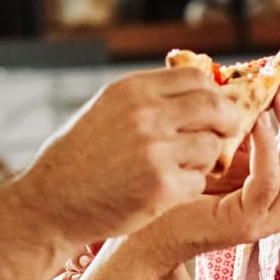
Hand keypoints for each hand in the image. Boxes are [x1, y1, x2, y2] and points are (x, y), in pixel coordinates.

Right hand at [17, 68, 243, 245]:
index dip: (214, 94)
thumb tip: (199, 90)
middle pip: (214, 106)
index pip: (196, 78)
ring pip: (211, 146)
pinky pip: (197, 181)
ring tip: (183, 168)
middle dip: (227, 121)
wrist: (51, 201)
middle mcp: (145, 114)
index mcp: (132, 90)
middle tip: (227, 133)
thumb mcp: (107, 110)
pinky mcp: (161, 185)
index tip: (216, 108)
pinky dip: (188, 187)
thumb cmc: (79, 158)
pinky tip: (166, 190)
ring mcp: (154, 150)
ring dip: (206, 159)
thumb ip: (149, 99)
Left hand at [130, 75, 279, 267]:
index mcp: (279, 185)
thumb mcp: (220, 148)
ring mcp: (268, 216)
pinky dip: (266, 150)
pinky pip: (269, 181)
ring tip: (278, 96)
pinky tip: (256, 124)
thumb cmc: (181, 182)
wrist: (151, 226)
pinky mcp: (249, 222)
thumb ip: (241, 128)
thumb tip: (254, 82)